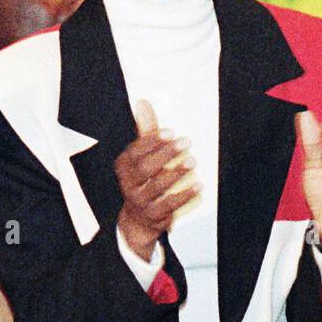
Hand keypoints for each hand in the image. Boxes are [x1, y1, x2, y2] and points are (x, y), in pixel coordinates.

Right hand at [114, 100, 199, 260]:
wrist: (137, 219)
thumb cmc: (143, 179)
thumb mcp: (142, 156)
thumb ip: (146, 132)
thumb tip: (143, 103)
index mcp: (123, 166)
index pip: (135, 152)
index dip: (151, 141)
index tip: (170, 132)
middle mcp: (127, 184)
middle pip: (145, 168)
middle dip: (166, 154)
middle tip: (186, 142)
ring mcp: (139, 201)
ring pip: (157, 186)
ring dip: (176, 173)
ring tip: (193, 162)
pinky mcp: (153, 215)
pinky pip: (169, 205)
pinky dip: (184, 195)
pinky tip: (198, 185)